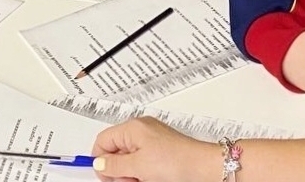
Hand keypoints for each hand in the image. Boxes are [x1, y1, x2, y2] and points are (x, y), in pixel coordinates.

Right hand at [91, 116, 216, 181]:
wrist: (206, 168)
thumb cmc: (178, 161)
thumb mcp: (138, 166)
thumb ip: (114, 165)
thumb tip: (98, 164)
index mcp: (132, 128)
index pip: (103, 141)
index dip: (100, 160)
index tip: (106, 176)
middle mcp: (142, 131)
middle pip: (116, 151)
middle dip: (120, 170)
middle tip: (130, 180)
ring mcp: (153, 141)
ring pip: (130, 160)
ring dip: (132, 174)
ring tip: (144, 180)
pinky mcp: (162, 151)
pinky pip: (143, 162)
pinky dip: (143, 172)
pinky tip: (151, 179)